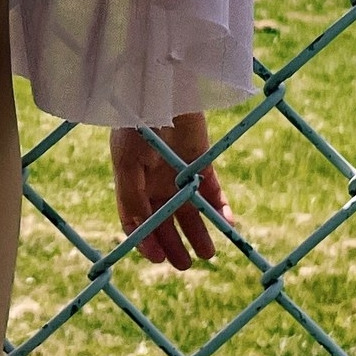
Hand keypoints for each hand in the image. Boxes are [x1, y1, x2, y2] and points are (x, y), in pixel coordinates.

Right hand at [110, 112, 229, 270]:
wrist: (161, 90)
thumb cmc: (136, 126)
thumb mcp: (126, 163)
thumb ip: (132, 197)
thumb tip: (139, 229)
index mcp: (131, 184)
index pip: (137, 221)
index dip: (146, 241)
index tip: (159, 258)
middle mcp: (155, 183)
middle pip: (165, 221)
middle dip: (175, 245)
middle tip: (186, 265)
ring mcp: (179, 174)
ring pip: (191, 212)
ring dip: (199, 233)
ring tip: (209, 254)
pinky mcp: (202, 164)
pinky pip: (212, 192)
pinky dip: (220, 208)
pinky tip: (228, 223)